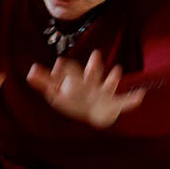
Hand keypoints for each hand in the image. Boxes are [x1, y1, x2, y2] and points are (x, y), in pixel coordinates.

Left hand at [25, 51, 146, 129]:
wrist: (97, 113)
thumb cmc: (75, 101)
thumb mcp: (57, 93)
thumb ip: (43, 82)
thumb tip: (29, 71)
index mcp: (78, 81)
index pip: (72, 73)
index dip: (66, 69)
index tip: (59, 63)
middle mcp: (92, 84)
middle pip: (91, 74)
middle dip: (92, 67)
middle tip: (95, 55)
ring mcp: (104, 92)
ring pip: (108, 83)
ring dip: (113, 78)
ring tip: (117, 71)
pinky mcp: (114, 101)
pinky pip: (125, 100)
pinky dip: (132, 100)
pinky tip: (140, 96)